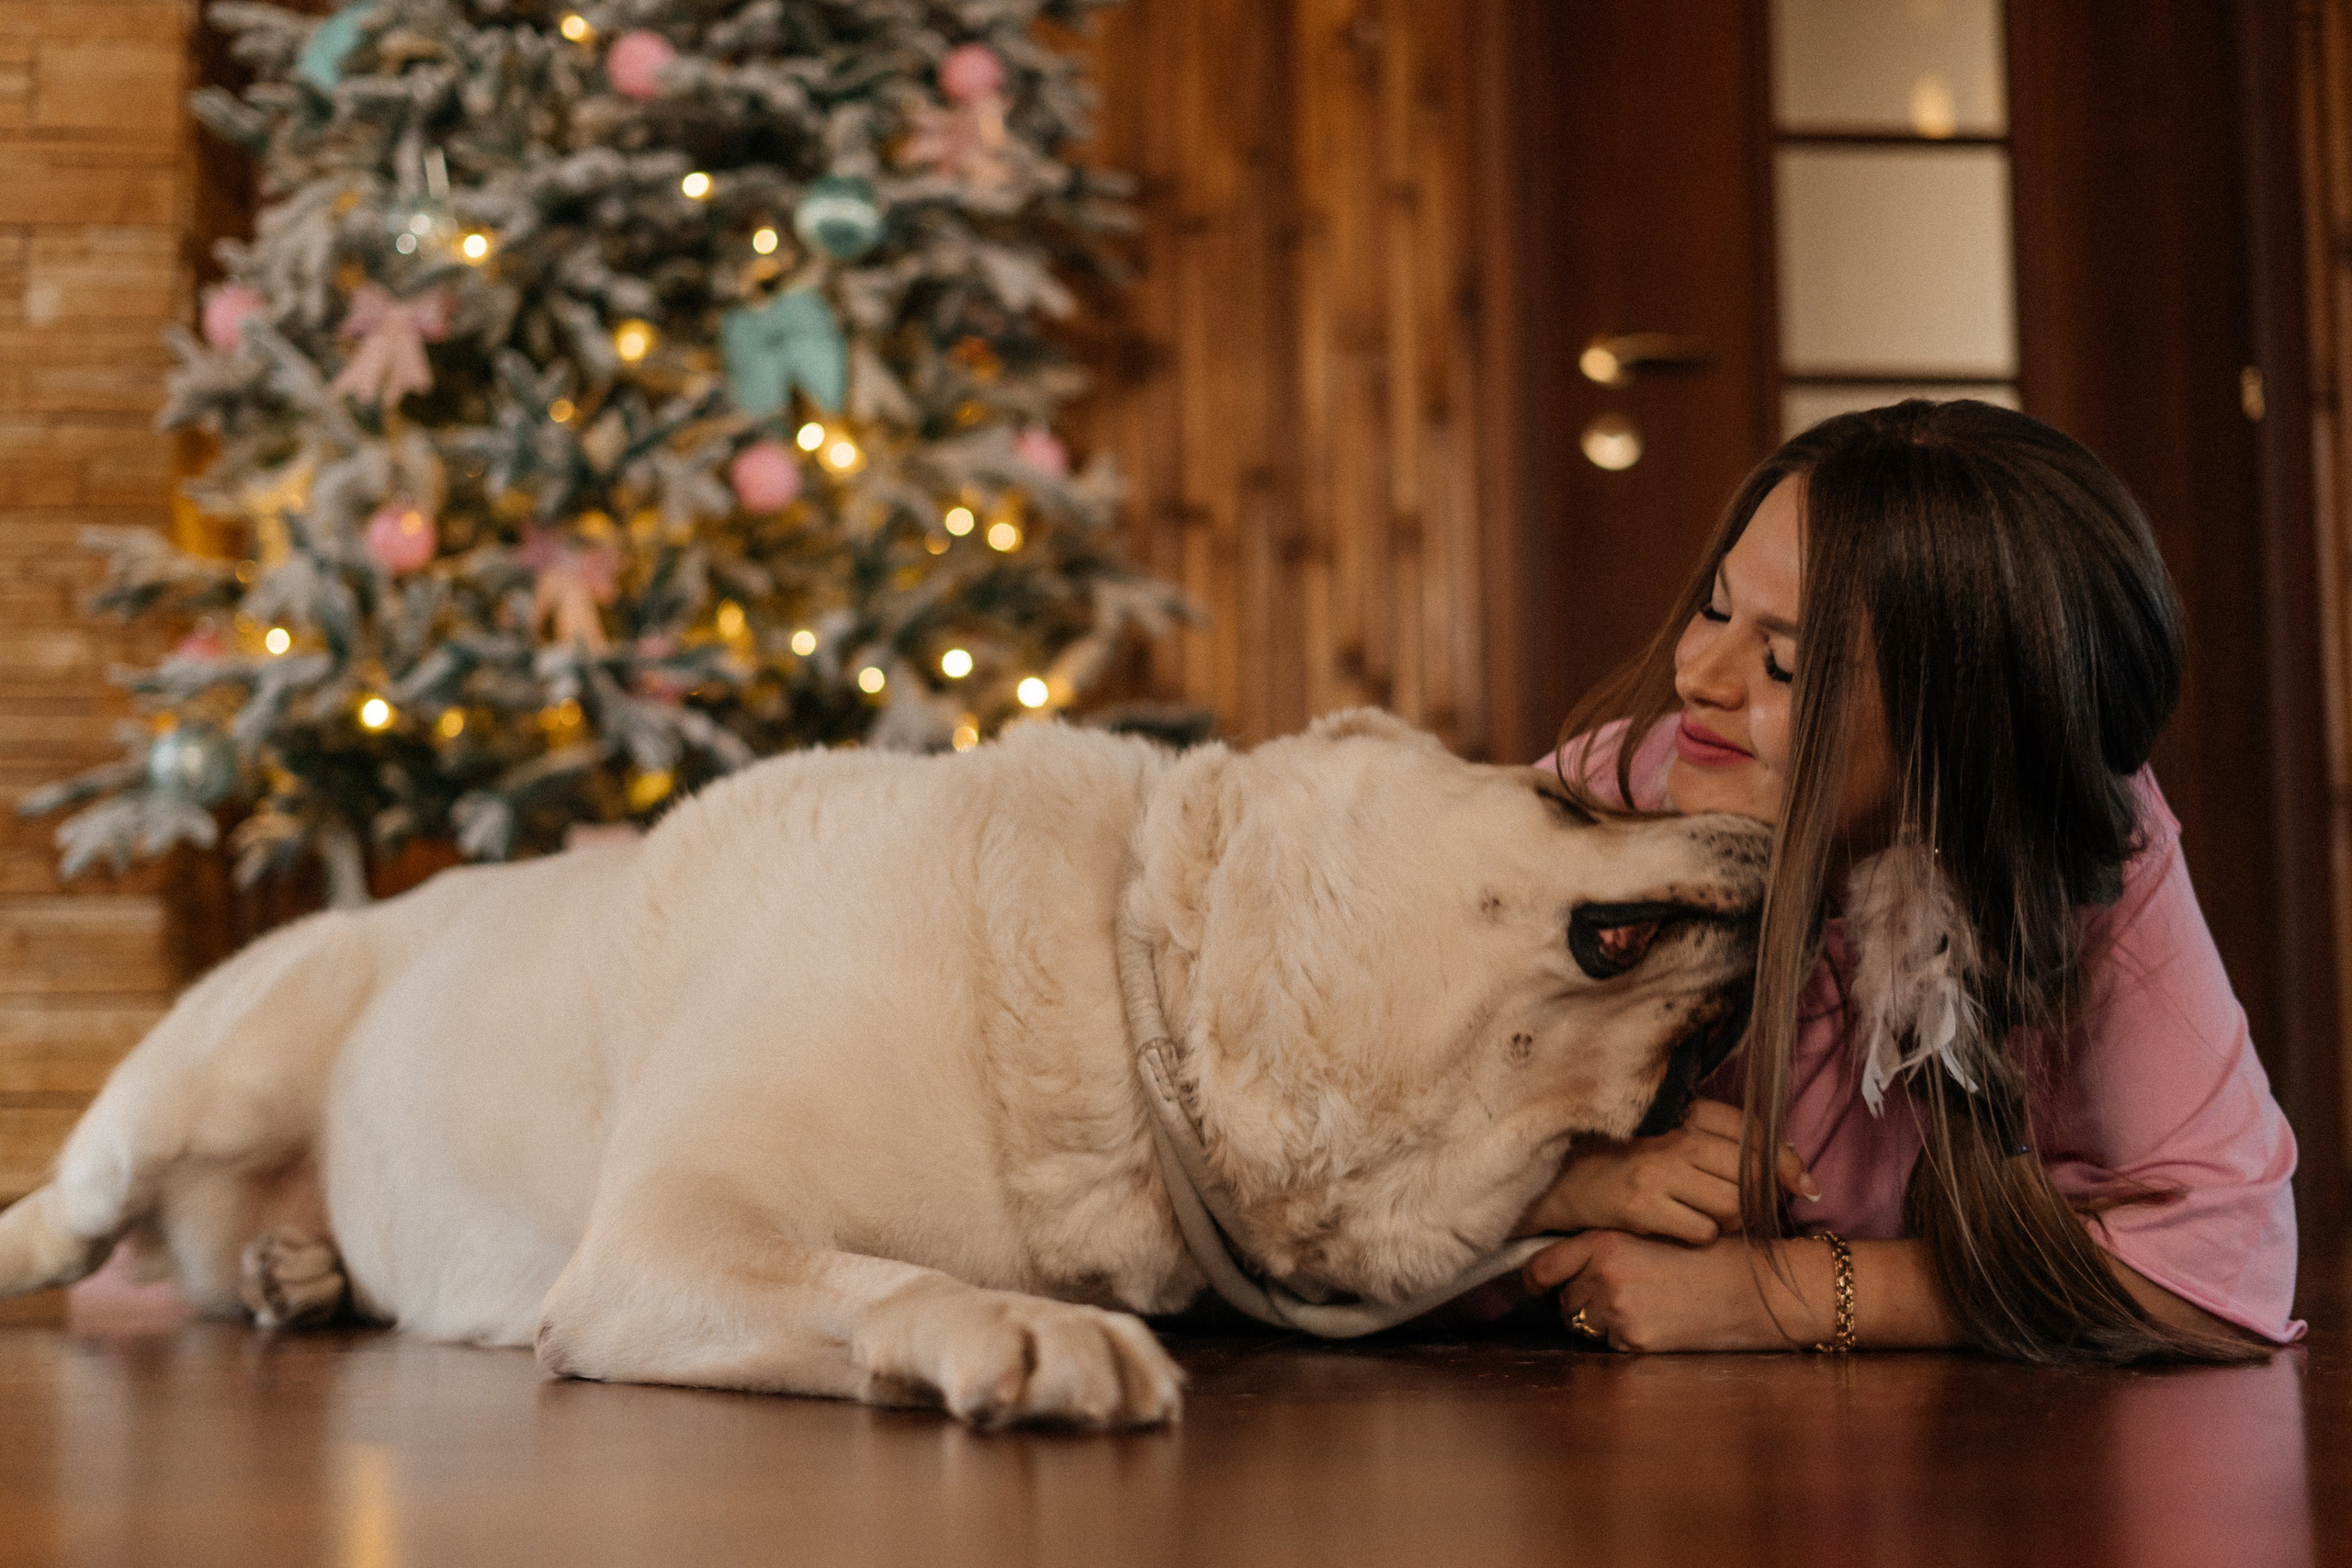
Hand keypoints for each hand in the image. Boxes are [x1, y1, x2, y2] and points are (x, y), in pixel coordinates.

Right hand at [1514, 1098, 1819, 1244]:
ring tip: (1703, 1216)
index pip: (1754, 1135)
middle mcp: (1673, 1136)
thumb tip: (1793, 1172)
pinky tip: (1679, 1229)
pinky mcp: (1641, 1206)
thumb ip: (1720, 1141)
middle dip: (1754, 1199)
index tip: (1806, 1187)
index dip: (1788, 1165)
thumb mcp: (1668, 1133)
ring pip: (1731, 1206)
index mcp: (1683, 1111)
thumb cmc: (1618, 1156)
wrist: (1554, 1177)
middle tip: (1743, 1211)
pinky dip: (1700, 1236)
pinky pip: (1702, 1232)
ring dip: (1727, 1220)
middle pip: (1749, 1176)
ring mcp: (1657, 1171)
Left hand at [1527, 1231, 1833, 1351]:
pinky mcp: (1636, 1341)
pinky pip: (1611, 1345)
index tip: (1536, 1284)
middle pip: (1564, 1298)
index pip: (1544, 1265)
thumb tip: (1575, 1263)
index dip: (1537, 1278)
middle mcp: (1604, 1275)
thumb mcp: (1654, 1235)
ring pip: (1583, 1324)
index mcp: (1606, 1241)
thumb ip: (1611, 1246)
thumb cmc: (1711, 1255)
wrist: (1755, 1288)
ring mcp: (1618, 1311)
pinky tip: (1656, 1324)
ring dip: (1600, 1321)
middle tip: (1618, 1295)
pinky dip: (1625, 1340)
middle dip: (1580, 1298)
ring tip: (1641, 1308)